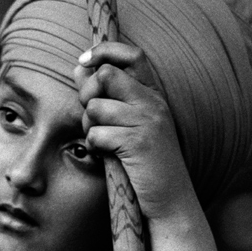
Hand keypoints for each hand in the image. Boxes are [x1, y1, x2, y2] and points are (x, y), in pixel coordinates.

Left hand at [74, 42, 195, 222]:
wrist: (171, 199)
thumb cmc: (146, 163)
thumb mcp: (129, 124)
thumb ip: (106, 95)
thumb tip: (80, 68)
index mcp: (153, 95)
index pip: (132, 54)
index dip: (104, 51)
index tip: (84, 60)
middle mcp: (153, 102)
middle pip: (106, 76)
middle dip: (88, 95)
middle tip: (91, 117)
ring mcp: (148, 121)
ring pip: (96, 107)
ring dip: (89, 126)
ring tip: (102, 142)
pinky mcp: (138, 142)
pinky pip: (97, 133)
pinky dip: (95, 146)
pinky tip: (106, 156)